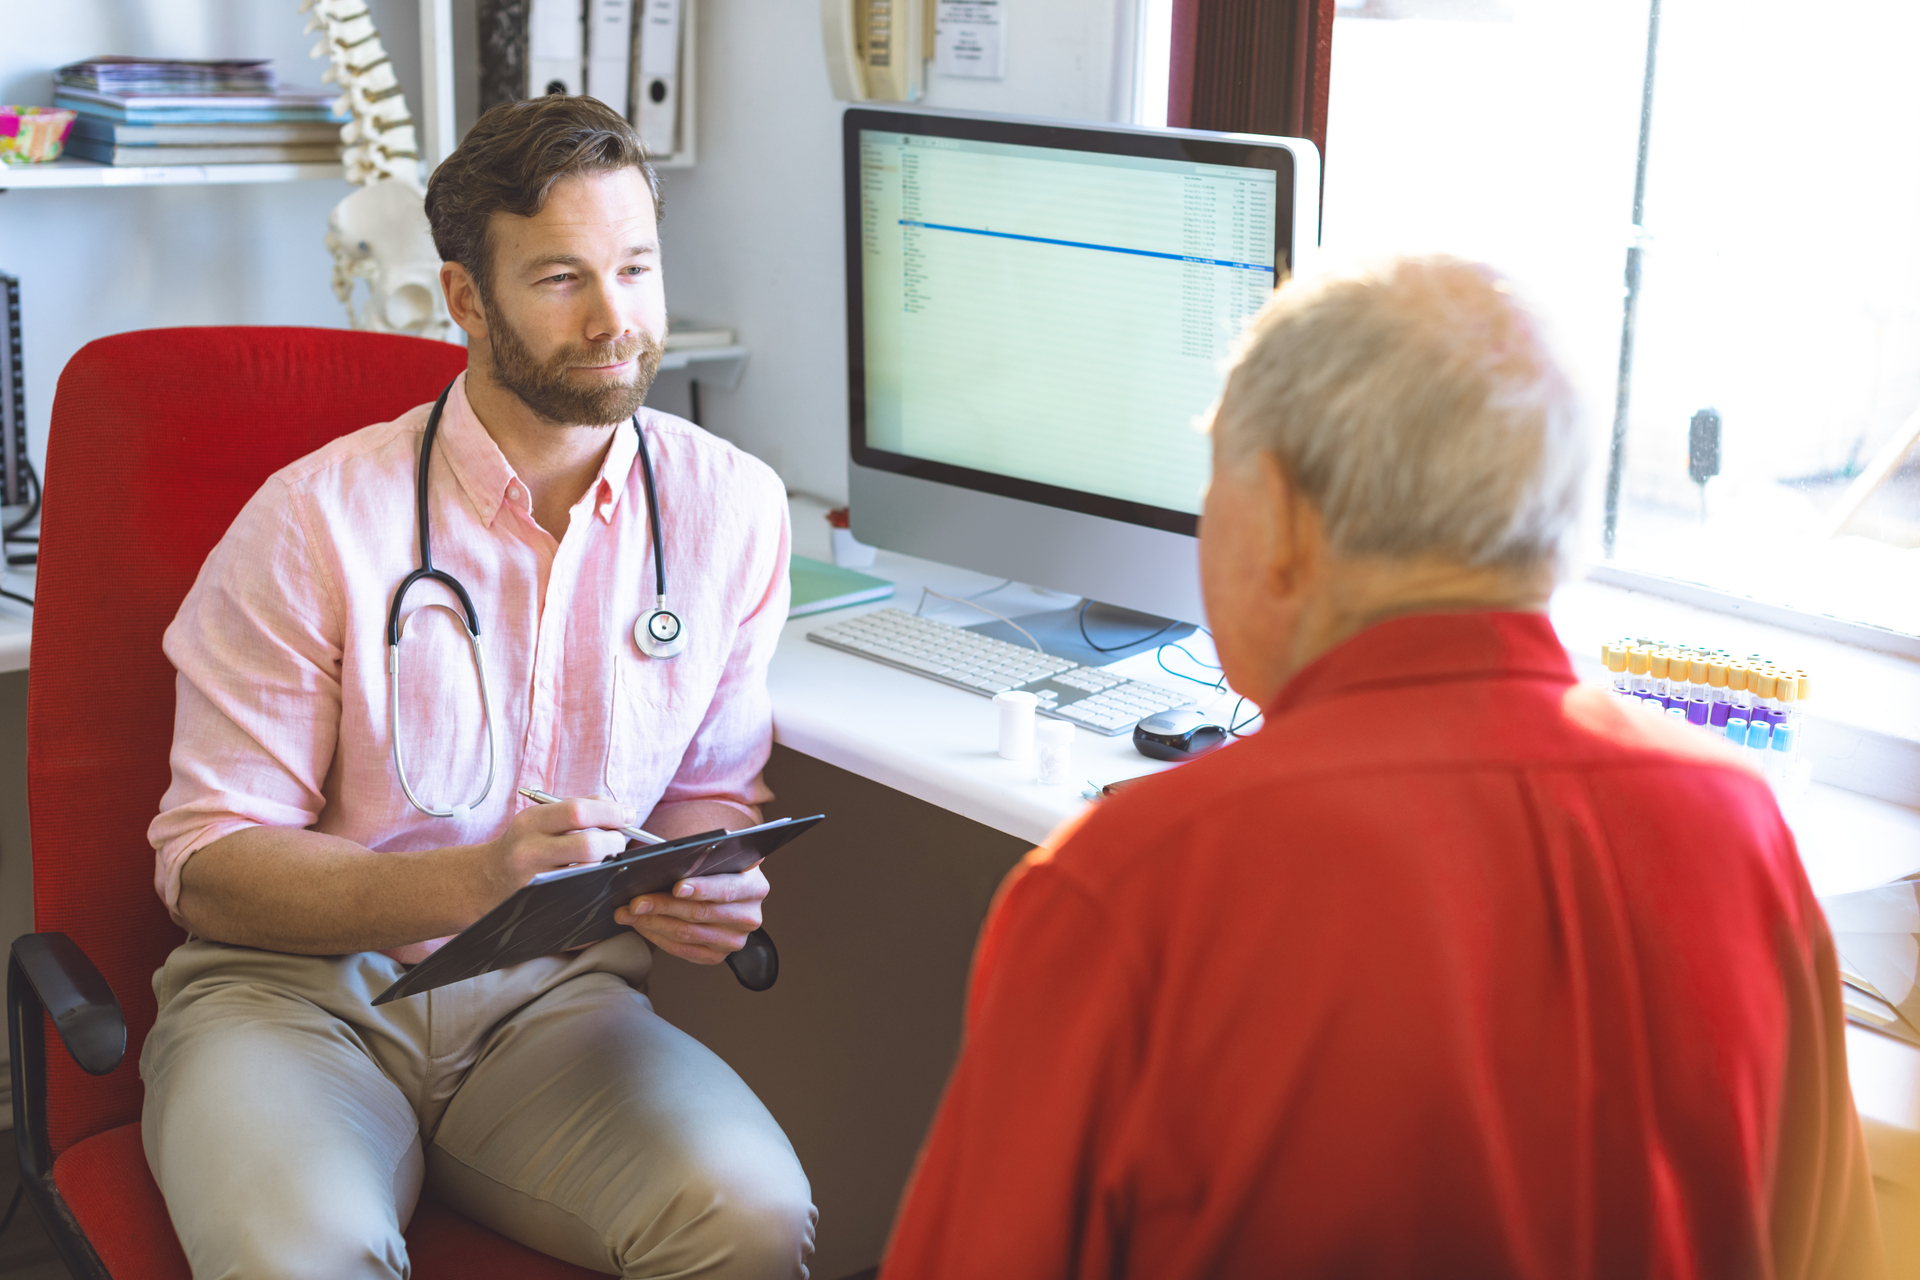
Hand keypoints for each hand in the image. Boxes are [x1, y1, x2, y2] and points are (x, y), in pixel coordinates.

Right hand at [479, 796, 630, 903]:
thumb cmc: (524, 843)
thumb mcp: (540, 818)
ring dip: (607, 863)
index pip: (578, 811)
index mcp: (531, 822)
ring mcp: (534, 879)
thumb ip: (578, 806)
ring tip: (608, 858)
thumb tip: (619, 808)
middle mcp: (529, 850)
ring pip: (588, 872)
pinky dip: (597, 882)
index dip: (610, 812)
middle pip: (588, 845)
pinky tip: (598, 875)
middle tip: (619, 841)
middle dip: (615, 842)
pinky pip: (580, 892)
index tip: (628, 815)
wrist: (486, 879)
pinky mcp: (541, 902)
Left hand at [616, 862, 768, 963]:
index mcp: (754, 887)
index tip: (676, 887)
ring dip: (652, 923)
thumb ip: (699, 860)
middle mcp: (748, 916)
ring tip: (629, 913)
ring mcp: (734, 940)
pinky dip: (658, 937)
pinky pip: (682, 950)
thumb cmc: (718, 871)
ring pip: (687, 933)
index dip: (701, 888)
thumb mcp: (716, 859)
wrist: (729, 892)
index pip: (726, 889)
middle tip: (635, 902)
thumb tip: (662, 864)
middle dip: (662, 906)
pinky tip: (642, 926)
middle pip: (700, 913)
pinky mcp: (717, 956)